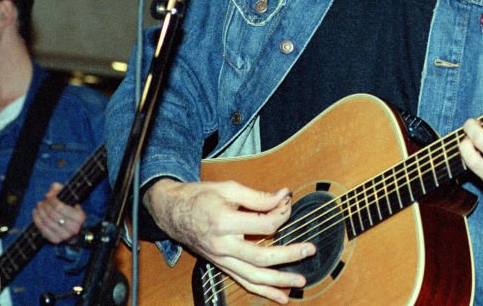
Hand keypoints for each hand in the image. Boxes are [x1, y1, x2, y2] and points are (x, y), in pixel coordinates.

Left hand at [33, 182, 85, 243]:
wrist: (70, 225)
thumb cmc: (68, 208)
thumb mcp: (67, 197)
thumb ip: (58, 190)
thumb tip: (49, 193)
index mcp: (79, 217)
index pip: (60, 207)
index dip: (51, 200)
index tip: (47, 195)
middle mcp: (74, 228)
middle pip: (52, 215)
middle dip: (45, 206)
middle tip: (41, 202)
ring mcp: (65, 236)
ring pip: (47, 222)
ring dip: (40, 212)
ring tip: (38, 206)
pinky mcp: (56, 240)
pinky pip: (43, 230)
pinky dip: (37, 220)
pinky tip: (35, 213)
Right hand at [144, 179, 315, 303]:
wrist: (173, 212)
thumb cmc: (201, 197)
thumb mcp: (228, 188)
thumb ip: (258, 196)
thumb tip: (284, 196)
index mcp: (225, 222)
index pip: (264, 224)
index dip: (281, 212)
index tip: (288, 202)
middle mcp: (223, 245)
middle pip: (261, 256)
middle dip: (288, 255)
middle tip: (309, 250)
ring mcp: (222, 259)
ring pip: (253, 277)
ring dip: (278, 281)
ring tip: (300, 282)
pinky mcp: (222, 265)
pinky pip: (244, 282)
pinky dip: (263, 292)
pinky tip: (281, 297)